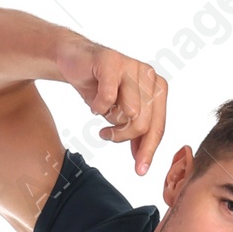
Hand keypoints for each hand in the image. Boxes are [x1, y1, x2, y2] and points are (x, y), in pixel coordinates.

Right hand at [61, 39, 168, 175]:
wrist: (74, 61)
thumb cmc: (100, 88)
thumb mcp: (120, 115)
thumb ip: (135, 134)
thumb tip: (142, 162)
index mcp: (157, 88)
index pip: (157, 126)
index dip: (148, 150)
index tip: (139, 171)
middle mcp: (149, 75)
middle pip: (144, 123)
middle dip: (123, 136)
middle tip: (106, 134)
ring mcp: (131, 65)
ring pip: (130, 113)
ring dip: (110, 120)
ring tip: (100, 113)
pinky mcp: (111, 61)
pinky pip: (108, 98)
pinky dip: (97, 106)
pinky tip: (93, 103)